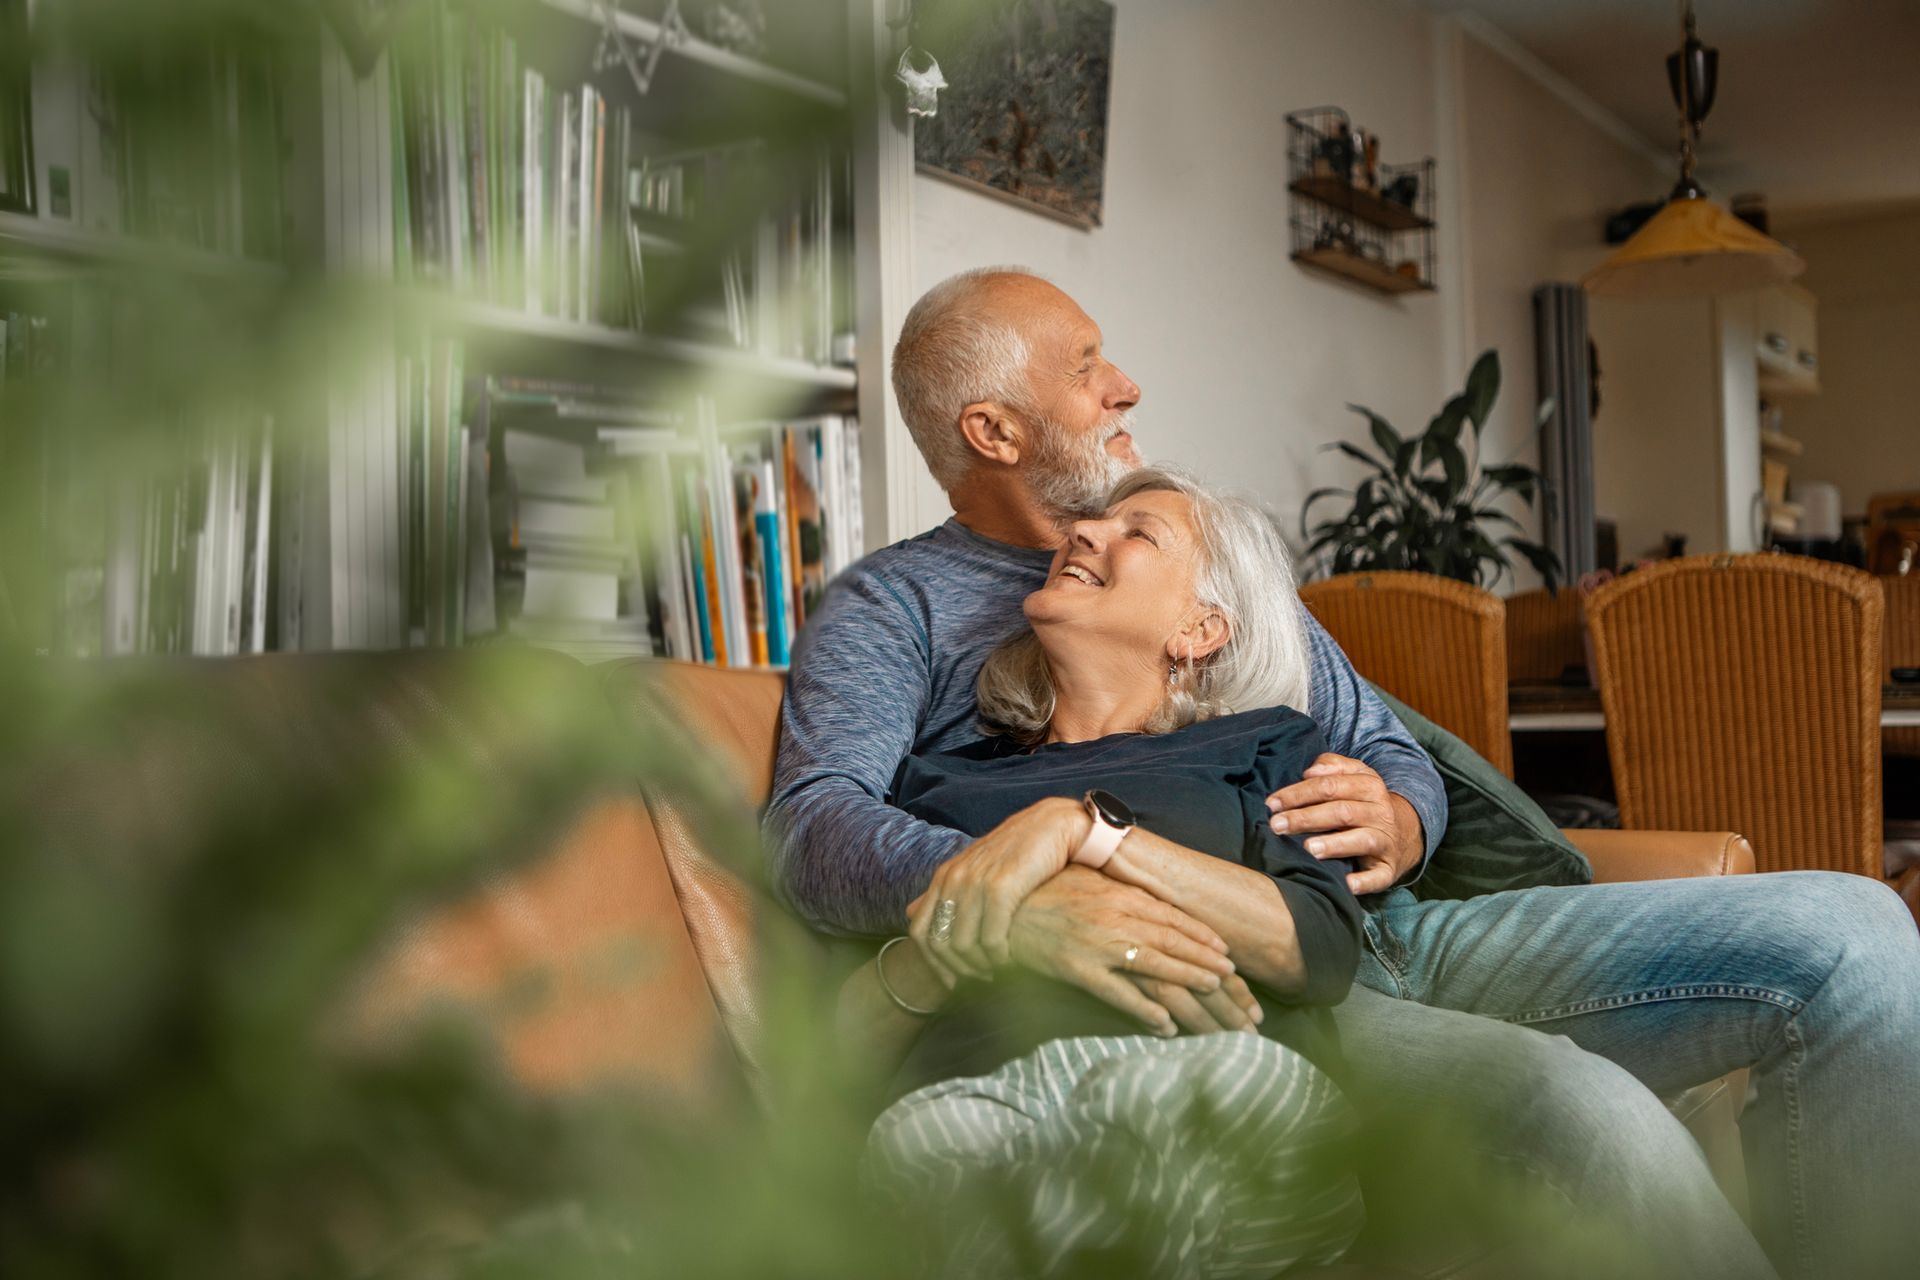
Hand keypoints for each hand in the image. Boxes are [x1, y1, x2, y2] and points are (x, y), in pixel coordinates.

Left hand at [906, 797, 1089, 980]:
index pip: (919, 930)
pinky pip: (991, 939)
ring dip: (981, 966)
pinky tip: (1012, 958)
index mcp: (944, 876)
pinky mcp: (1002, 888)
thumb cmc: (1016, 850)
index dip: (932, 963)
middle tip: (983, 978)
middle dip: (960, 969)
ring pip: (964, 945)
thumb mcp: (972, 867)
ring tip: (999, 970)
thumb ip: (943, 890)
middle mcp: (954, 879)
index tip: (952, 981)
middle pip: (940, 943)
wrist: (1053, 824)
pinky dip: (999, 957)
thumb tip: (910, 910)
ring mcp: (975, 883)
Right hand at [1003, 867, 1238, 1036]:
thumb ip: (1119, 892)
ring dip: (1188, 980)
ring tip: (1213, 994)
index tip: (1227, 950)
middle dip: (1207, 961)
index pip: (1172, 916)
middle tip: (1234, 979)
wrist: (1001, 908)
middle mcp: (1114, 916)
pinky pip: (1119, 995)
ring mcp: (1096, 944)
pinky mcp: (1077, 969)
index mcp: (1118, 895)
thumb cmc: (1045, 893)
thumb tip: (1150, 903)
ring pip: (1155, 965)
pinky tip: (1166, 1026)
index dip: (1202, 935)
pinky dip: (1145, 1012)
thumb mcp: (1087, 883)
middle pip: (1172, 941)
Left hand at [1266, 753, 1422, 894]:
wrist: (1404, 831)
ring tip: (1308, 848)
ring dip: (1334, 844)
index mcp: (1369, 785)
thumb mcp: (1354, 776)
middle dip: (1306, 818)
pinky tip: (1347, 884)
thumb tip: (1309, 771)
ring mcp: (1386, 841)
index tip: (1272, 804)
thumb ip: (1331, 766)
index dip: (1298, 794)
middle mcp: (1380, 812)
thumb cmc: (1363, 802)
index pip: (1330, 786)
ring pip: (1362, 839)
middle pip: (1342, 812)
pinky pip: (1379, 876)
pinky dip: (1365, 881)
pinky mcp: (1389, 868)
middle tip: (1277, 825)